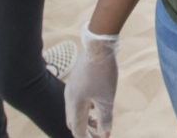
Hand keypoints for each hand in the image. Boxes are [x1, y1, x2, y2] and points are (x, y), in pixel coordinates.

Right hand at [65, 22, 119, 137]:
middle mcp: (69, 98)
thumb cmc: (103, 74)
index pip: (77, 130)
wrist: (98, 47)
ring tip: (100, 121)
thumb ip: (105, 119)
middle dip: (86, 130)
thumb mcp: (107, 99)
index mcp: (75, 105)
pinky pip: (78, 100)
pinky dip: (86, 107)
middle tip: (99, 134)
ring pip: (76, 110)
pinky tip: (97, 104)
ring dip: (86, 118)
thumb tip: (105, 134)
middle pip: (74, 121)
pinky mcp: (76, 81)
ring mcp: (71, 88)